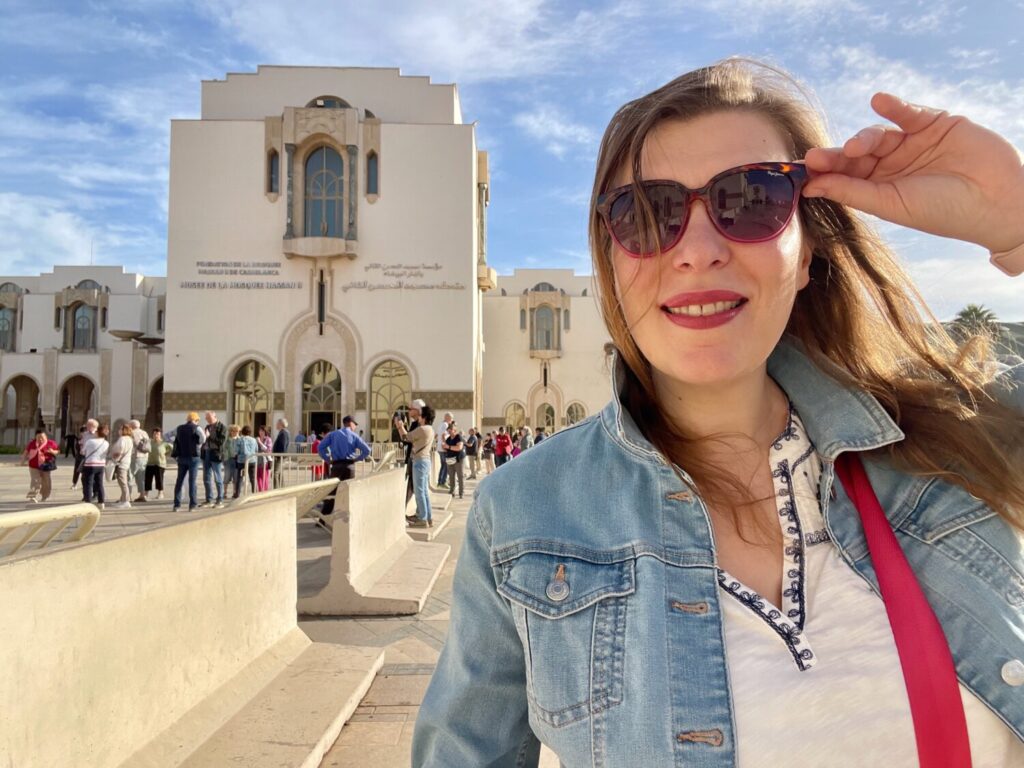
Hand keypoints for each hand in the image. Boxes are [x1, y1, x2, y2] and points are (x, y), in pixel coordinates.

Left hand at [803, 93, 1023, 253]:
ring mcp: (911, 143)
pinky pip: (907, 111)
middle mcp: (891, 165)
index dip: (824, 174)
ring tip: (855, 147)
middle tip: (814, 157)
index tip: (802, 173)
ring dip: (863, 137)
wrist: (997, 201)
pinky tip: (879, 101)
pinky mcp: (933, 123)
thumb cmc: (942, 211)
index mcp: (879, 188)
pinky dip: (893, 105)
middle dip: (835, 156)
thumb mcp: (892, 203)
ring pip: (876, 134)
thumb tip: (811, 187)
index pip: (844, 178)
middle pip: (855, 156)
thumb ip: (853, 192)